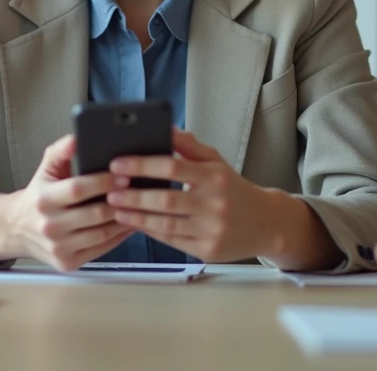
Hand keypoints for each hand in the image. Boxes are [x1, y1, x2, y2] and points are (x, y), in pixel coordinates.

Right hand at [0, 134, 133, 270]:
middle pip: (94, 214)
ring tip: (138, 206)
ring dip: (124, 220)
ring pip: (101, 234)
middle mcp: (49, 226)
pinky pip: (101, 249)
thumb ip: (61, 151)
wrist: (17, 229)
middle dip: (119, 201)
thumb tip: (77, 138)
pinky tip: (128, 223)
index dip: (103, 182)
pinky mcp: (67, 262)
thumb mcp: (46, 169)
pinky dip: (118, 237)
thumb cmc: (39, 196)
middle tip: (137, 190)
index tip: (124, 175)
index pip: (78, 189)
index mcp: (44, 199)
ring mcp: (58, 247)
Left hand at [105, 129, 276, 262]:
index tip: (117, 163)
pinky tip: (134, 223)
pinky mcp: (207, 250)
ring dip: (136, 216)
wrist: (267, 223)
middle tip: (109, 190)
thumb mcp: (216, 162)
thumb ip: (188, 145)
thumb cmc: (234, 189)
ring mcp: (211, 229)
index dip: (142, 165)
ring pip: (165, 223)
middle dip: (133, 195)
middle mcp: (214, 204)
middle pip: (165, 199)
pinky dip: (150, 231)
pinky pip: (172, 241)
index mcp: (214, 177)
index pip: (172, 167)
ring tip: (115, 209)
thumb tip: (164, 126)